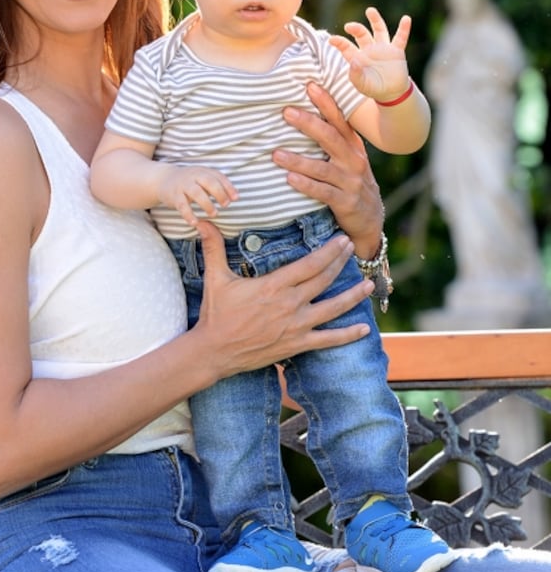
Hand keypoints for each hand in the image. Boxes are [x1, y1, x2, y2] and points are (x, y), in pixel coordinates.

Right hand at [158, 164, 237, 227]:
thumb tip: (235, 197)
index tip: (236, 198)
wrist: (164, 179)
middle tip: (226, 205)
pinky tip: (194, 222)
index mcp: (203, 171)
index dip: (229, 187)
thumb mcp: (203, 179)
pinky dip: (188, 214)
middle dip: (219, 193)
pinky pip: (182, 205)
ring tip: (214, 214)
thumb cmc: (189, 182)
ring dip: (207, 204)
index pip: (219, 177)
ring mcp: (183, 185)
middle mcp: (194, 176)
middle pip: (209, 182)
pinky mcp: (174, 195)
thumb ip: (218, 186)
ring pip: (196, 193)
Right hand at [193, 220, 372, 377]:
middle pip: (324, 279)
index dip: (329, 251)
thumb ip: (213, 247)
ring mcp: (296, 326)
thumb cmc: (216, 314)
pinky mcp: (297, 344)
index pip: (310, 264)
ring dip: (353, 295)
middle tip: (354, 247)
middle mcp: (290, 304)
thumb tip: (202, 220)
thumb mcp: (215, 278)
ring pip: (333, 308)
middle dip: (341, 262)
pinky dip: (348, 334)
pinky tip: (364, 328)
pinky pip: (328, 340)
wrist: (214, 351)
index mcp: (274, 286)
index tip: (342, 240)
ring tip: (369, 283)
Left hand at [273, 83, 383, 259]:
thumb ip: (332, 140)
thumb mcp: (348, 159)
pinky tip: (290, 179)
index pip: (339, 120)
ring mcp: (351, 182)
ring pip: (322, 168)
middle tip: (286, 112)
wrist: (370, 219)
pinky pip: (323, 192)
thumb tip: (302, 115)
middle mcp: (354, 161)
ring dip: (298, 160)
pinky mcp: (345, 202)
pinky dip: (306, 185)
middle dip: (308, 124)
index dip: (326, 102)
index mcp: (353, 147)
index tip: (310, 85)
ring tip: (276, 154)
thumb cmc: (350, 182)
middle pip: (330, 138)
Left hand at [328, 7, 411, 102]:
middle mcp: (369, 50)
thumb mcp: (362, 84)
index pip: (346, 47)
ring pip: (379, 30)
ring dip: (375, 20)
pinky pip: (400, 38)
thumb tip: (354, 62)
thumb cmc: (373, 88)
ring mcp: (383, 48)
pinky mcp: (396, 51)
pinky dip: (404, 29)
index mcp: (357, 57)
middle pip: (361, 35)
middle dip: (355, 29)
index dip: (339, 43)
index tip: (331, 40)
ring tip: (370, 10)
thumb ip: (355, 75)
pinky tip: (406, 19)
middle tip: (349, 26)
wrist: (392, 93)